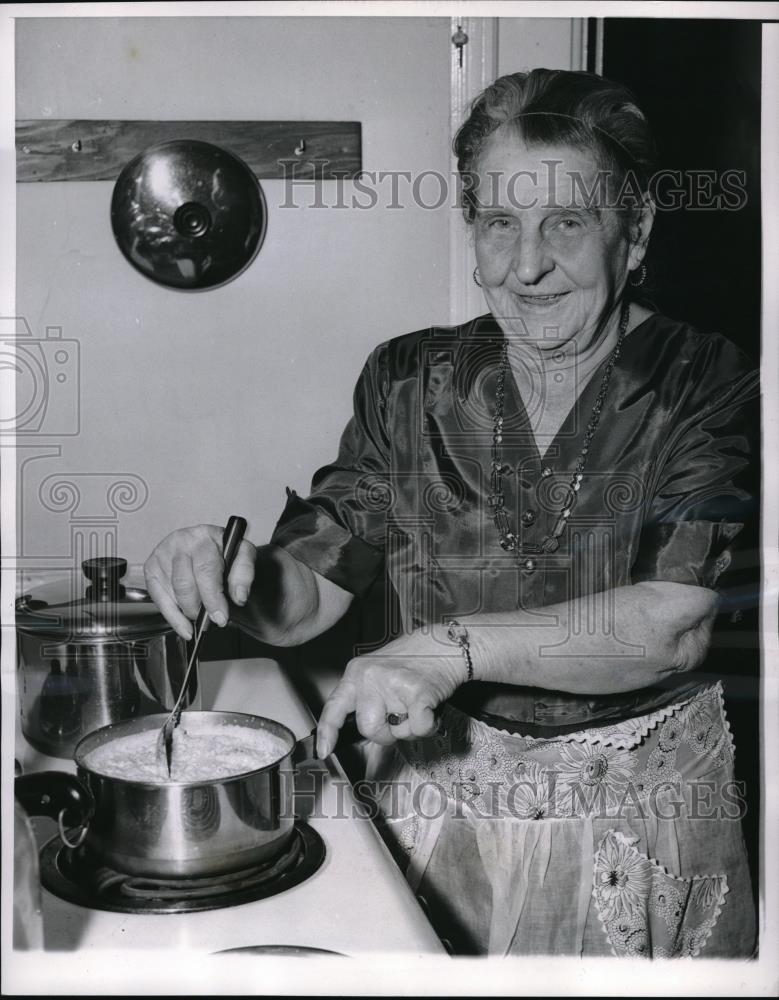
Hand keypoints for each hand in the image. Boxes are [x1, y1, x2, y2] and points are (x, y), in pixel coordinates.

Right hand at [143, 525, 255, 639]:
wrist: (207, 542)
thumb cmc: (222, 550)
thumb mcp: (242, 554)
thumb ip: (244, 573)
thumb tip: (239, 596)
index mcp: (205, 536)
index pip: (205, 571)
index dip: (213, 598)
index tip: (220, 616)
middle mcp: (181, 542)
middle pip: (185, 584)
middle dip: (198, 608)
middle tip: (210, 619)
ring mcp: (163, 553)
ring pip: (172, 592)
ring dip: (187, 611)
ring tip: (200, 617)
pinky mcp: (151, 567)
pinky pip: (158, 598)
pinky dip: (172, 616)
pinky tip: (184, 625)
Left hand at [316, 630, 465, 757]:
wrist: (445, 644)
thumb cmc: (414, 660)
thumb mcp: (377, 671)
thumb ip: (365, 697)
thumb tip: (361, 730)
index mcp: (357, 672)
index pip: (334, 707)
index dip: (327, 732)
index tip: (323, 750)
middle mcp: (370, 677)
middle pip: (367, 728)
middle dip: (385, 732)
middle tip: (398, 716)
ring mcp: (393, 684)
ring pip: (396, 732)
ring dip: (409, 729)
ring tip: (415, 706)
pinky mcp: (418, 693)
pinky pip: (419, 728)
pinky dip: (428, 726)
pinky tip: (429, 708)